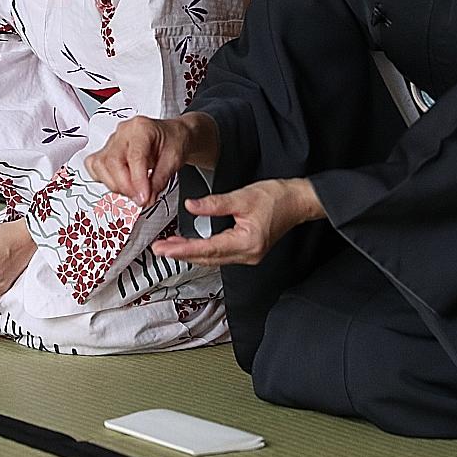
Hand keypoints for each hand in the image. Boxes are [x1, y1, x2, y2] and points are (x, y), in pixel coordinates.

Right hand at [85, 114, 207, 207]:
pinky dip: (104, 179)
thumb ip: (159, 180)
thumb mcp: (174, 160)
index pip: (134, 156)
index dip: (138, 181)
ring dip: (115, 186)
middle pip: (112, 161)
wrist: (171, 136)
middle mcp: (123, 132)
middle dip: (125, 186)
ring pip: (100, 166)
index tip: (144, 198)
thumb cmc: (173, 142)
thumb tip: (147, 198)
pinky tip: (120, 183)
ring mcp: (111, 141)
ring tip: (133, 191)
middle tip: (141, 199)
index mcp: (142, 128)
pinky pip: (94, 166)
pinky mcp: (105, 151)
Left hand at [152, 178, 324, 265]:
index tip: (165, 248)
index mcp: (246, 242)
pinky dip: (203, 251)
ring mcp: (248, 255)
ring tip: (169, 247)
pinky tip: (191, 246)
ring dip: (190, 254)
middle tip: (159, 249)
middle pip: (208, 258)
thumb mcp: (242, 197)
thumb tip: (191, 206)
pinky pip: (220, 255)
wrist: (298, 201)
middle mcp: (247, 254)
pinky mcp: (247, 251)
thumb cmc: (277, 198)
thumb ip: (214, 204)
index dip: (184, 249)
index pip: (208, 249)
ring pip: (212, 259)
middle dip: (181, 254)